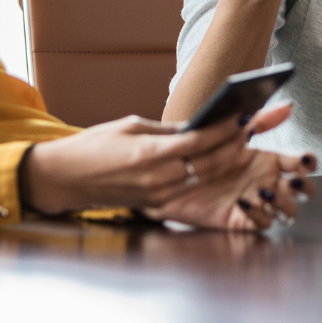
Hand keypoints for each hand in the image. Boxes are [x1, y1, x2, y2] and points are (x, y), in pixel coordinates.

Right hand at [20, 103, 315, 224]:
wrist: (63, 179)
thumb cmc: (93, 147)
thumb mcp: (131, 126)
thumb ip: (168, 130)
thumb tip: (201, 124)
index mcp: (151, 154)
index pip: (201, 141)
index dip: (227, 129)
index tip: (247, 115)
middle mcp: (159, 179)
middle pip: (212, 162)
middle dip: (238, 144)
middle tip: (258, 127)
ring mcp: (159, 196)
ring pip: (206, 178)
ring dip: (229, 161)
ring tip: (248, 142)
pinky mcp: (157, 206)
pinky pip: (191, 189)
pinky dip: (209, 176)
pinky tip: (223, 163)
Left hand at [152, 105, 316, 231]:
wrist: (174, 174)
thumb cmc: (204, 151)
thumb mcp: (232, 131)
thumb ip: (260, 120)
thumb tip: (288, 106)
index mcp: (268, 160)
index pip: (300, 162)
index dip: (308, 162)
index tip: (305, 160)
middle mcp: (267, 181)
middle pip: (302, 190)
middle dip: (304, 187)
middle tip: (293, 182)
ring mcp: (257, 202)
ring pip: (288, 210)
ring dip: (284, 203)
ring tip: (265, 192)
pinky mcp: (242, 220)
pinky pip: (263, 224)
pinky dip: (260, 215)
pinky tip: (245, 203)